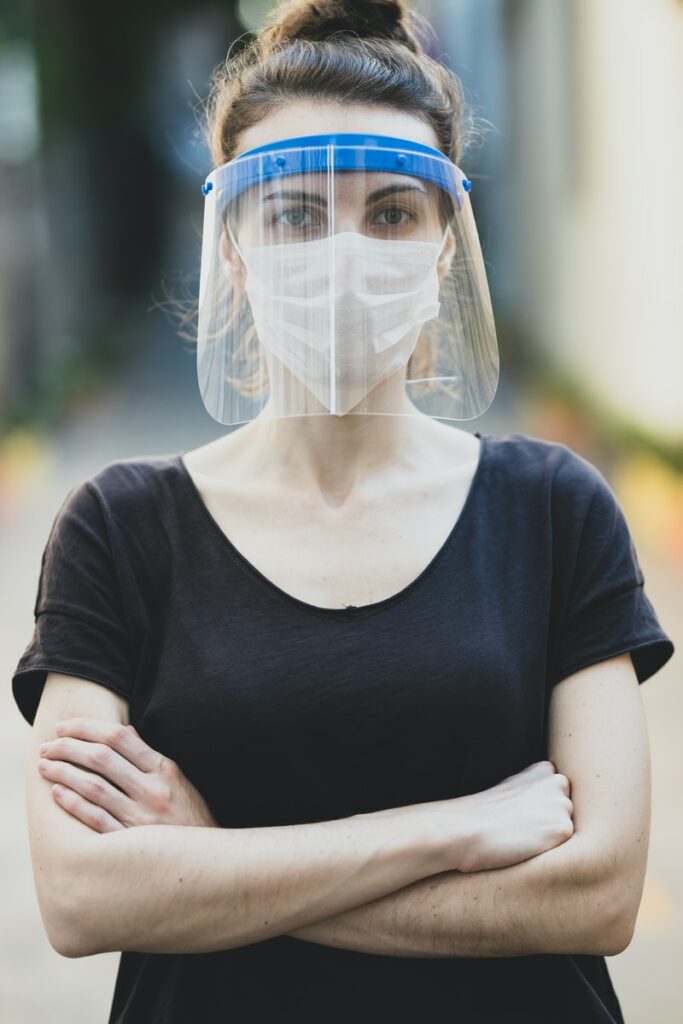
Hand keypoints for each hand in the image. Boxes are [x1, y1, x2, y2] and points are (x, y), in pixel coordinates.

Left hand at [37, 718, 218, 832]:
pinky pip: (94, 819)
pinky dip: (73, 803)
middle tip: (47, 745)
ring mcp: (141, 818)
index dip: (86, 728)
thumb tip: (125, 731)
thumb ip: (151, 758)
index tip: (65, 727)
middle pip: (101, 758)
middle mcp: (153, 790)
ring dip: (63, 772)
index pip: (119, 737)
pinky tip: (57, 792)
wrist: (208, 863)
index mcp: (165, 769)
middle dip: (68, 747)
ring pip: (92, 786)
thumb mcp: (180, 781)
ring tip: (44, 765)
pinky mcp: (129, 843)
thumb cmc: (190, 818)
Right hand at [409, 760, 573, 873]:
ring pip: (568, 830)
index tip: (521, 814)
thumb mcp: (510, 788)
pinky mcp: (562, 828)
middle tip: (521, 827)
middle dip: (552, 822)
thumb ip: (534, 788)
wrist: (466, 828)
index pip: (561, 796)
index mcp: (544, 770)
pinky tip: (528, 846)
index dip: (542, 810)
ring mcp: (562, 804)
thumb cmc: (483, 814)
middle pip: (569, 813)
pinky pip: (567, 847)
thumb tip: (554, 801)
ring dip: (552, 837)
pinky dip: (549, 851)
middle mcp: (558, 782)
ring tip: (523, 837)